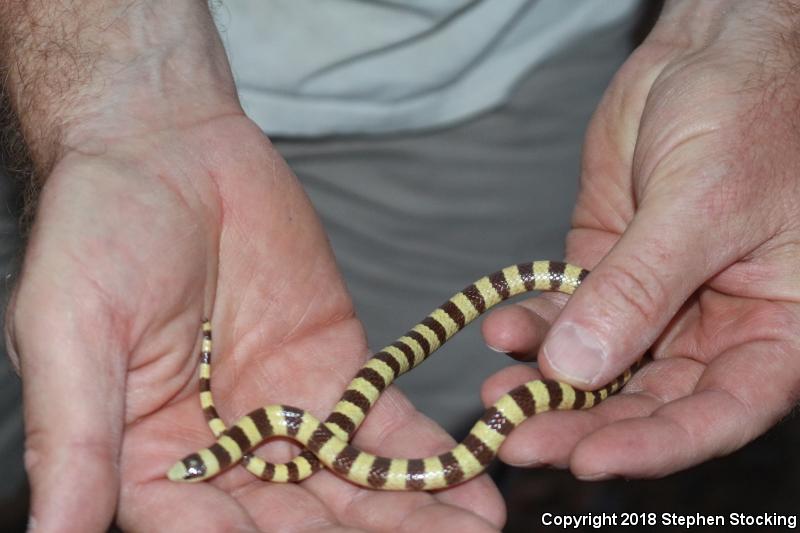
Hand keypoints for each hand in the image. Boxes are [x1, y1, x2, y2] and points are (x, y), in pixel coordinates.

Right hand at [7, 114, 504, 531]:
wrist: (171, 152)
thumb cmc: (98, 231)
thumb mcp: (70, 331)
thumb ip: (73, 435)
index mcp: (149, 456)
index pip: (201, 532)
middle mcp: (223, 451)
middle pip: (292, 526)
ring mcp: (287, 415)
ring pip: (350, 490)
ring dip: (405, 521)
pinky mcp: (336, 373)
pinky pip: (384, 428)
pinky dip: (426, 463)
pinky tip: (468, 492)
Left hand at [481, 0, 799, 478]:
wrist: (711, 54)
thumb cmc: (748, 115)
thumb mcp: (702, 205)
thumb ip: (641, 288)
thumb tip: (579, 367)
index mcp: (775, 327)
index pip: (719, 411)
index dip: (657, 445)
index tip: (589, 460)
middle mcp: (715, 327)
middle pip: (647, 401)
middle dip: (581, 423)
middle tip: (517, 441)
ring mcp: (653, 301)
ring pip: (599, 365)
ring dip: (546, 383)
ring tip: (497, 398)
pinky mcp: (605, 270)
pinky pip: (566, 311)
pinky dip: (534, 326)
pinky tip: (502, 329)